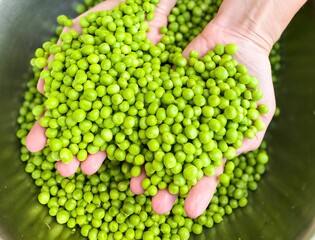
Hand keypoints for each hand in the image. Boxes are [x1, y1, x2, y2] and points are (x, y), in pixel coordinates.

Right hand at [25, 0, 175, 176]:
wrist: (150, 5)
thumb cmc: (116, 16)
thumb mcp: (83, 32)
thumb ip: (64, 56)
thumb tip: (45, 87)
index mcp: (90, 83)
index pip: (68, 109)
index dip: (54, 128)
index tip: (37, 149)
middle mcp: (111, 95)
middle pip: (93, 124)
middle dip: (78, 147)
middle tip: (65, 171)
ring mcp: (134, 98)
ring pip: (120, 126)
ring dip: (105, 148)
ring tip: (90, 170)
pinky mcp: (158, 96)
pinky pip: (150, 120)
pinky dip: (140, 137)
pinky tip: (131, 157)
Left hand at [130, 17, 275, 217]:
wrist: (235, 40)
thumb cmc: (252, 78)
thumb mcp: (256, 112)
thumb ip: (242, 139)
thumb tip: (222, 163)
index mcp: (210, 143)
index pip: (204, 172)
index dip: (198, 191)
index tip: (190, 211)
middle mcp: (186, 133)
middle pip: (173, 163)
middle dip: (165, 184)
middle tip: (155, 204)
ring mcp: (169, 115)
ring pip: (153, 144)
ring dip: (144, 164)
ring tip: (134, 184)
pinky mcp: (157, 94)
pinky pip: (144, 112)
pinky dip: (133, 128)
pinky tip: (123, 143)